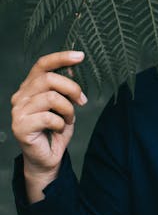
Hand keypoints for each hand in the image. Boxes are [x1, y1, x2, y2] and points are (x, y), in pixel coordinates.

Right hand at [11, 51, 86, 200]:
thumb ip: (65, 87)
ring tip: (68, 119)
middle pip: (49, 79)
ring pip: (51, 97)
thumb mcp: (65, 105)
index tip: (81, 56)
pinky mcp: (20, 126)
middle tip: (82, 101)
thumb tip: (72, 67)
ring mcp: (18, 111)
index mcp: (29, 87)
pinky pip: (49, 117)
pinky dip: (61, 123)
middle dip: (72, 88)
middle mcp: (20, 96)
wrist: (47, 159)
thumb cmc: (55, 130)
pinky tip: (59, 129)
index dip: (61, 58)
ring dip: (68, 110)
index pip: (42, 65)